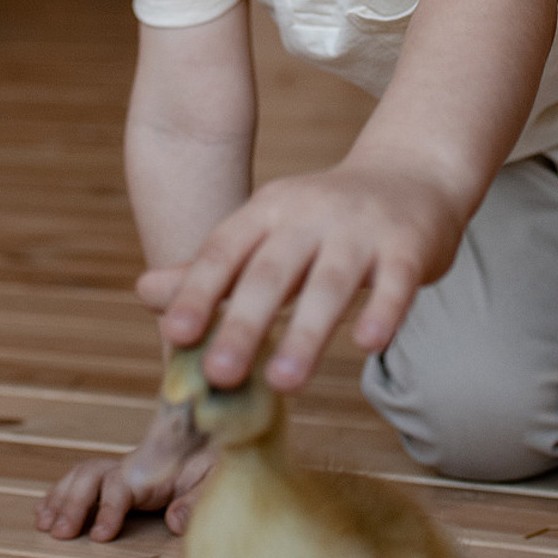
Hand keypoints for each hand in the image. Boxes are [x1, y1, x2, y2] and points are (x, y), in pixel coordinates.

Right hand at [34, 439, 218, 541]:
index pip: (119, 485)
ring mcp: (122, 472)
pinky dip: (60, 495)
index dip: (108, 509)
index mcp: (151, 469)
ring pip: (81, 477)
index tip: (100, 536)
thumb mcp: (215, 476)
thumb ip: (196, 498)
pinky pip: (82, 482)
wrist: (214, 436)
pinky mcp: (120, 480)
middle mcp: (130, 467)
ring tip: (44, 525)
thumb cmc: (216, 458)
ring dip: (61, 499)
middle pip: (91, 477)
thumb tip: (174, 522)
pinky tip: (44, 514)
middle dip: (73, 505)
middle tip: (61, 534)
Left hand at [137, 162, 465, 394]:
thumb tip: (144, 294)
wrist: (413, 174)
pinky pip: (395, 280)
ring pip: (331, 282)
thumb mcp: (266, 232)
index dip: (198, 289)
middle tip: (219, 376)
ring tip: (283, 383)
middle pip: (272, 271)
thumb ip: (211, 269)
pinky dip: (382, 310)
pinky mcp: (407, 246)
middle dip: (244, 323)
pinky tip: (368, 345)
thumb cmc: (325, 219)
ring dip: (306, 332)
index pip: (226, 249)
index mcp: (268, 210)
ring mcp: (361, 228)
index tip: (173, 333)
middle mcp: (310, 214)